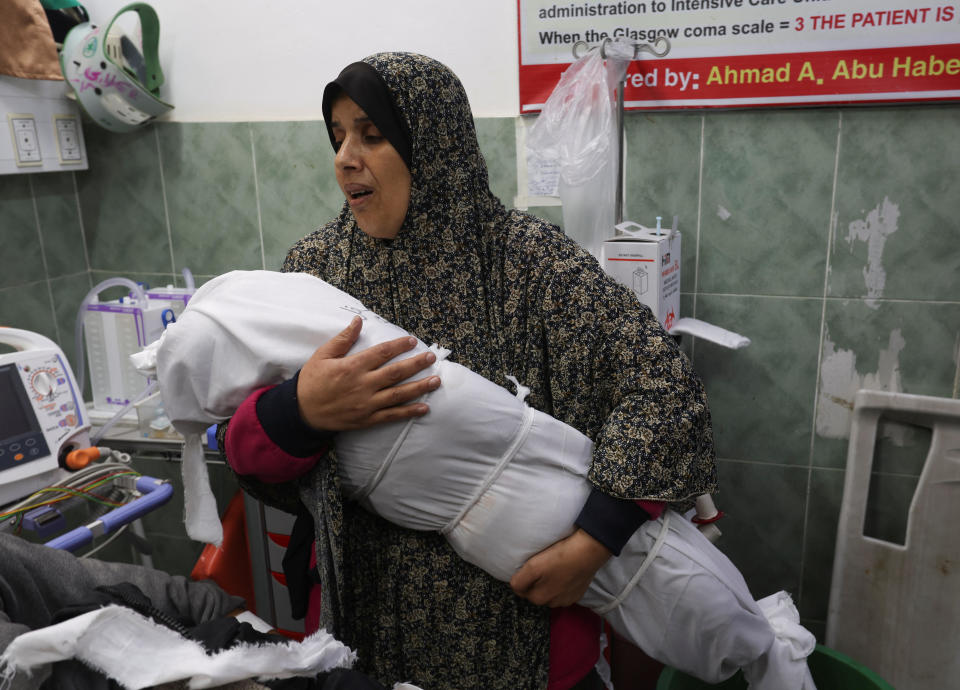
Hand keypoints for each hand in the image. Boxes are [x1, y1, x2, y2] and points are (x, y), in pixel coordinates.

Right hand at [296, 316, 440, 430]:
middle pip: (396, 372)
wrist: (301, 412)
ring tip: (436, 381)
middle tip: (431, 357)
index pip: (382, 353)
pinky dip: (409, 412)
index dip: (399, 345)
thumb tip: (358, 321)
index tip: (412, 340)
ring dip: (419, 387)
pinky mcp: (367, 419)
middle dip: (416, 364)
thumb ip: (343, 339)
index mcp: (352, 367)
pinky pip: (392, 415)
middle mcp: (363, 385)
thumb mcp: (323, 355)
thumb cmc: (311, 381)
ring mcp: (367, 404)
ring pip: (399, 394)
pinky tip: (424, 408)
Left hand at [509, 529, 611, 606]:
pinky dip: (562, 582)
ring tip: (553, 567)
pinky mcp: (578, 593)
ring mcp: (568, 600)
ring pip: (550, 592)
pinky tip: (565, 570)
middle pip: (535, 592)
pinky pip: (564, 589)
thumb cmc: (560, 557)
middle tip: (541, 564)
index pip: (520, 590)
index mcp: (540, 599)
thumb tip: (514, 586)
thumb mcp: (533, 566)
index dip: (522, 577)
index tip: (528, 566)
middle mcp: (553, 604)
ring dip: (549, 582)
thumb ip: (519, 581)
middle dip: (535, 581)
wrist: (589, 551)